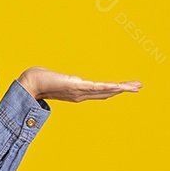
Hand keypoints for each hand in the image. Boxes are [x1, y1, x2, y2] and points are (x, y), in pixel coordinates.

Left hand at [17, 66, 140, 102]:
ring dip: (122, 88)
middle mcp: (81, 95)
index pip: (100, 92)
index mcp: (78, 93)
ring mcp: (79, 92)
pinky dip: (108, 87)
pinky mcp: (76, 86)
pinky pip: (96, 87)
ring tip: (136, 86)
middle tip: (139, 87)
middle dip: (123, 89)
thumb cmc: (39, 80)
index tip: (125, 87)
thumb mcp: (54, 80)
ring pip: (105, 91)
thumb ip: (59, 79)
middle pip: (107, 93)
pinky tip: (119, 86)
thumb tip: (56, 75)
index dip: (114, 91)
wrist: (30, 84)